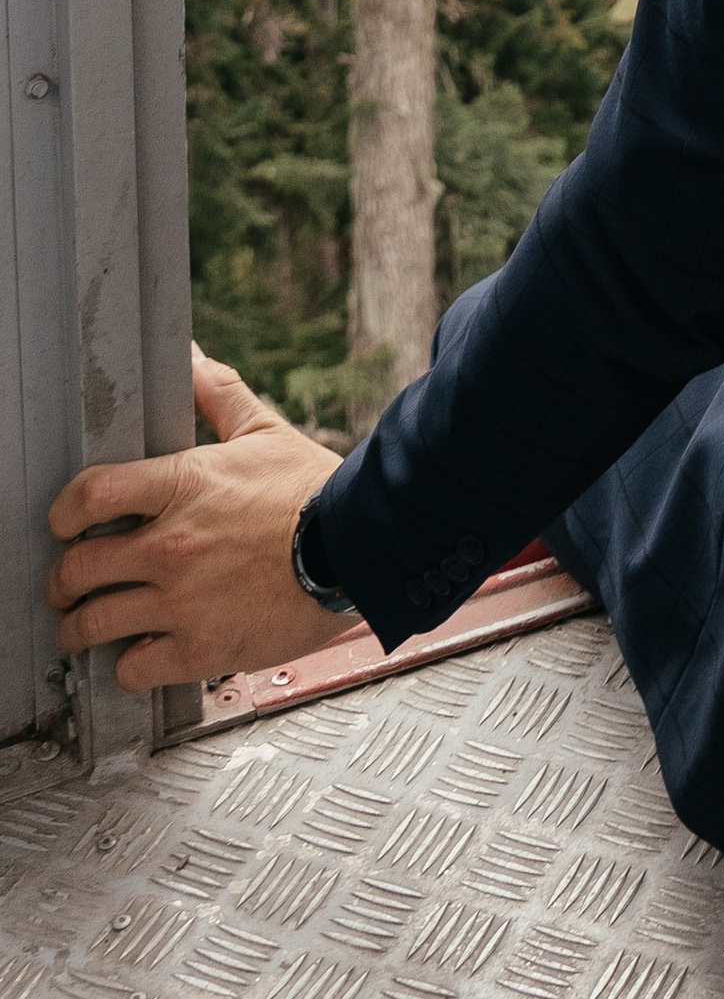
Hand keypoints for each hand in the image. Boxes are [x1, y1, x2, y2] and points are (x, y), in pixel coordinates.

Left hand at [45, 343, 348, 691]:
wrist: (358, 549)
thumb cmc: (312, 492)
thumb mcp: (264, 431)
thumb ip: (217, 393)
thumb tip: (190, 356)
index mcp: (183, 486)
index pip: (88, 495)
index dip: (62, 512)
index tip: (64, 523)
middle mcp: (172, 546)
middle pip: (76, 569)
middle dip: (62, 579)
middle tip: (68, 583)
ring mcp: (182, 602)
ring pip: (91, 625)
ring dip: (80, 627)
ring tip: (86, 625)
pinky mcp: (200, 649)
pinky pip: (131, 669)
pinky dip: (128, 664)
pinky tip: (140, 650)